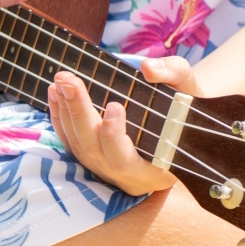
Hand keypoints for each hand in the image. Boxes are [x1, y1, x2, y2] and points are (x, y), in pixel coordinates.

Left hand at [46, 58, 196, 196]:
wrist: (183, 126)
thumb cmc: (187, 109)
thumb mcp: (189, 89)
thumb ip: (174, 74)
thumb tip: (148, 67)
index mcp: (155, 170)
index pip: (125, 162)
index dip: (114, 137)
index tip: (114, 105)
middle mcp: (127, 178)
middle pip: (94, 150)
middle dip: (79, 114)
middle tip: (69, 80)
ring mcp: (107, 172)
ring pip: (78, 147)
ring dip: (65, 113)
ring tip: (61, 82)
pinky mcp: (93, 161)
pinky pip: (70, 144)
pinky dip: (60, 119)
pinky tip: (55, 94)